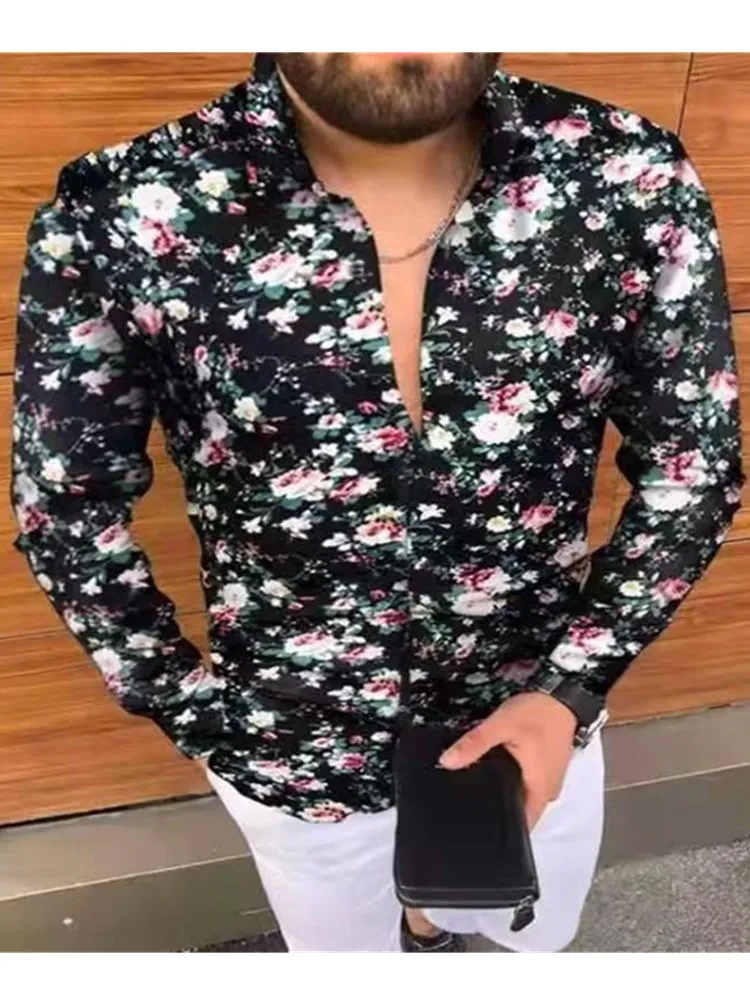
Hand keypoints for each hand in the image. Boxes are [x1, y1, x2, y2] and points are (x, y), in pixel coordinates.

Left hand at [439, 692, 577, 830]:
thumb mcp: (501, 725)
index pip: (519, 826)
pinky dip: (513, 780)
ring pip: (522, 797)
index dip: (497, 828)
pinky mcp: (547, 769)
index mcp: (539, 791)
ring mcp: (549, 781)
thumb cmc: (539, 713)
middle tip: (468, 802)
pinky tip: (497, 770)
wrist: (562, 696)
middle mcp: (547, 792)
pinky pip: (527, 784)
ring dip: (505, 793)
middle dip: (496, 808)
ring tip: (479, 786)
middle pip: (519, 813)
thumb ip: (474, 744)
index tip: (473, 824)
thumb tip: (447, 762)